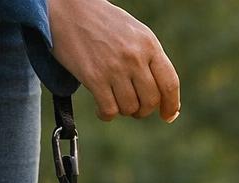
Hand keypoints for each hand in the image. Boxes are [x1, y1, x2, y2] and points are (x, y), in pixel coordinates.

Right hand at [46, 0, 179, 122]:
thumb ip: (152, 61)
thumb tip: (168, 100)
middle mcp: (134, 57)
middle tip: (135, 108)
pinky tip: (103, 110)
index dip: (171, 105)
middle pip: (151, 100)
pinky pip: (109, 109)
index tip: (168, 116)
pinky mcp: (93, 76)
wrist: (67, 8)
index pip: (170, 84)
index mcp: (149, 45)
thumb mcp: (136, 34)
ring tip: (116, 102)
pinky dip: (107, 115)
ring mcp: (114, 67)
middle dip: (144, 110)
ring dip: (125, 111)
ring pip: (130, 108)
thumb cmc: (104, 24)